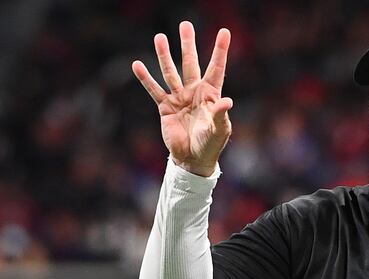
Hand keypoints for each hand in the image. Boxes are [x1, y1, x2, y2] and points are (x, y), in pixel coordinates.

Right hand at [131, 22, 232, 176]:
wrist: (193, 159)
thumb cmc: (211, 144)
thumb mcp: (219, 130)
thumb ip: (220, 115)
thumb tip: (227, 101)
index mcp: (212, 94)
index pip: (216, 68)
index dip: (220, 50)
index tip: (224, 32)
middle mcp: (195, 92)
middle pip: (191, 63)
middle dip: (188, 45)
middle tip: (185, 25)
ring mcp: (179, 98)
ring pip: (170, 72)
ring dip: (164, 55)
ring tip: (159, 37)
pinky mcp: (165, 107)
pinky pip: (154, 90)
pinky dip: (146, 78)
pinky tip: (137, 64)